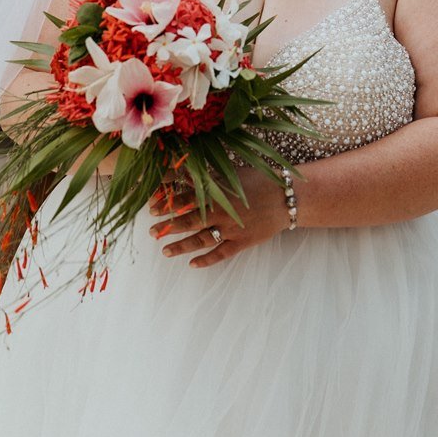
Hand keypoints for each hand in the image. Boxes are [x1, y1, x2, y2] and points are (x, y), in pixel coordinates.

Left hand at [148, 168, 291, 268]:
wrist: (286, 197)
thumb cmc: (257, 181)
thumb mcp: (230, 175)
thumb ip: (207, 178)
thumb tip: (182, 172)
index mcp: (217, 193)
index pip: (184, 200)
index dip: (167, 205)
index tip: (152, 209)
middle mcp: (221, 212)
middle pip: (188, 222)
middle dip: (168, 227)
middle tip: (152, 232)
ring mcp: (231, 229)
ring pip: (201, 240)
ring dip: (181, 246)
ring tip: (165, 251)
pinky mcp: (242, 242)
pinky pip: (221, 254)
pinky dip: (206, 260)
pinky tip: (192, 264)